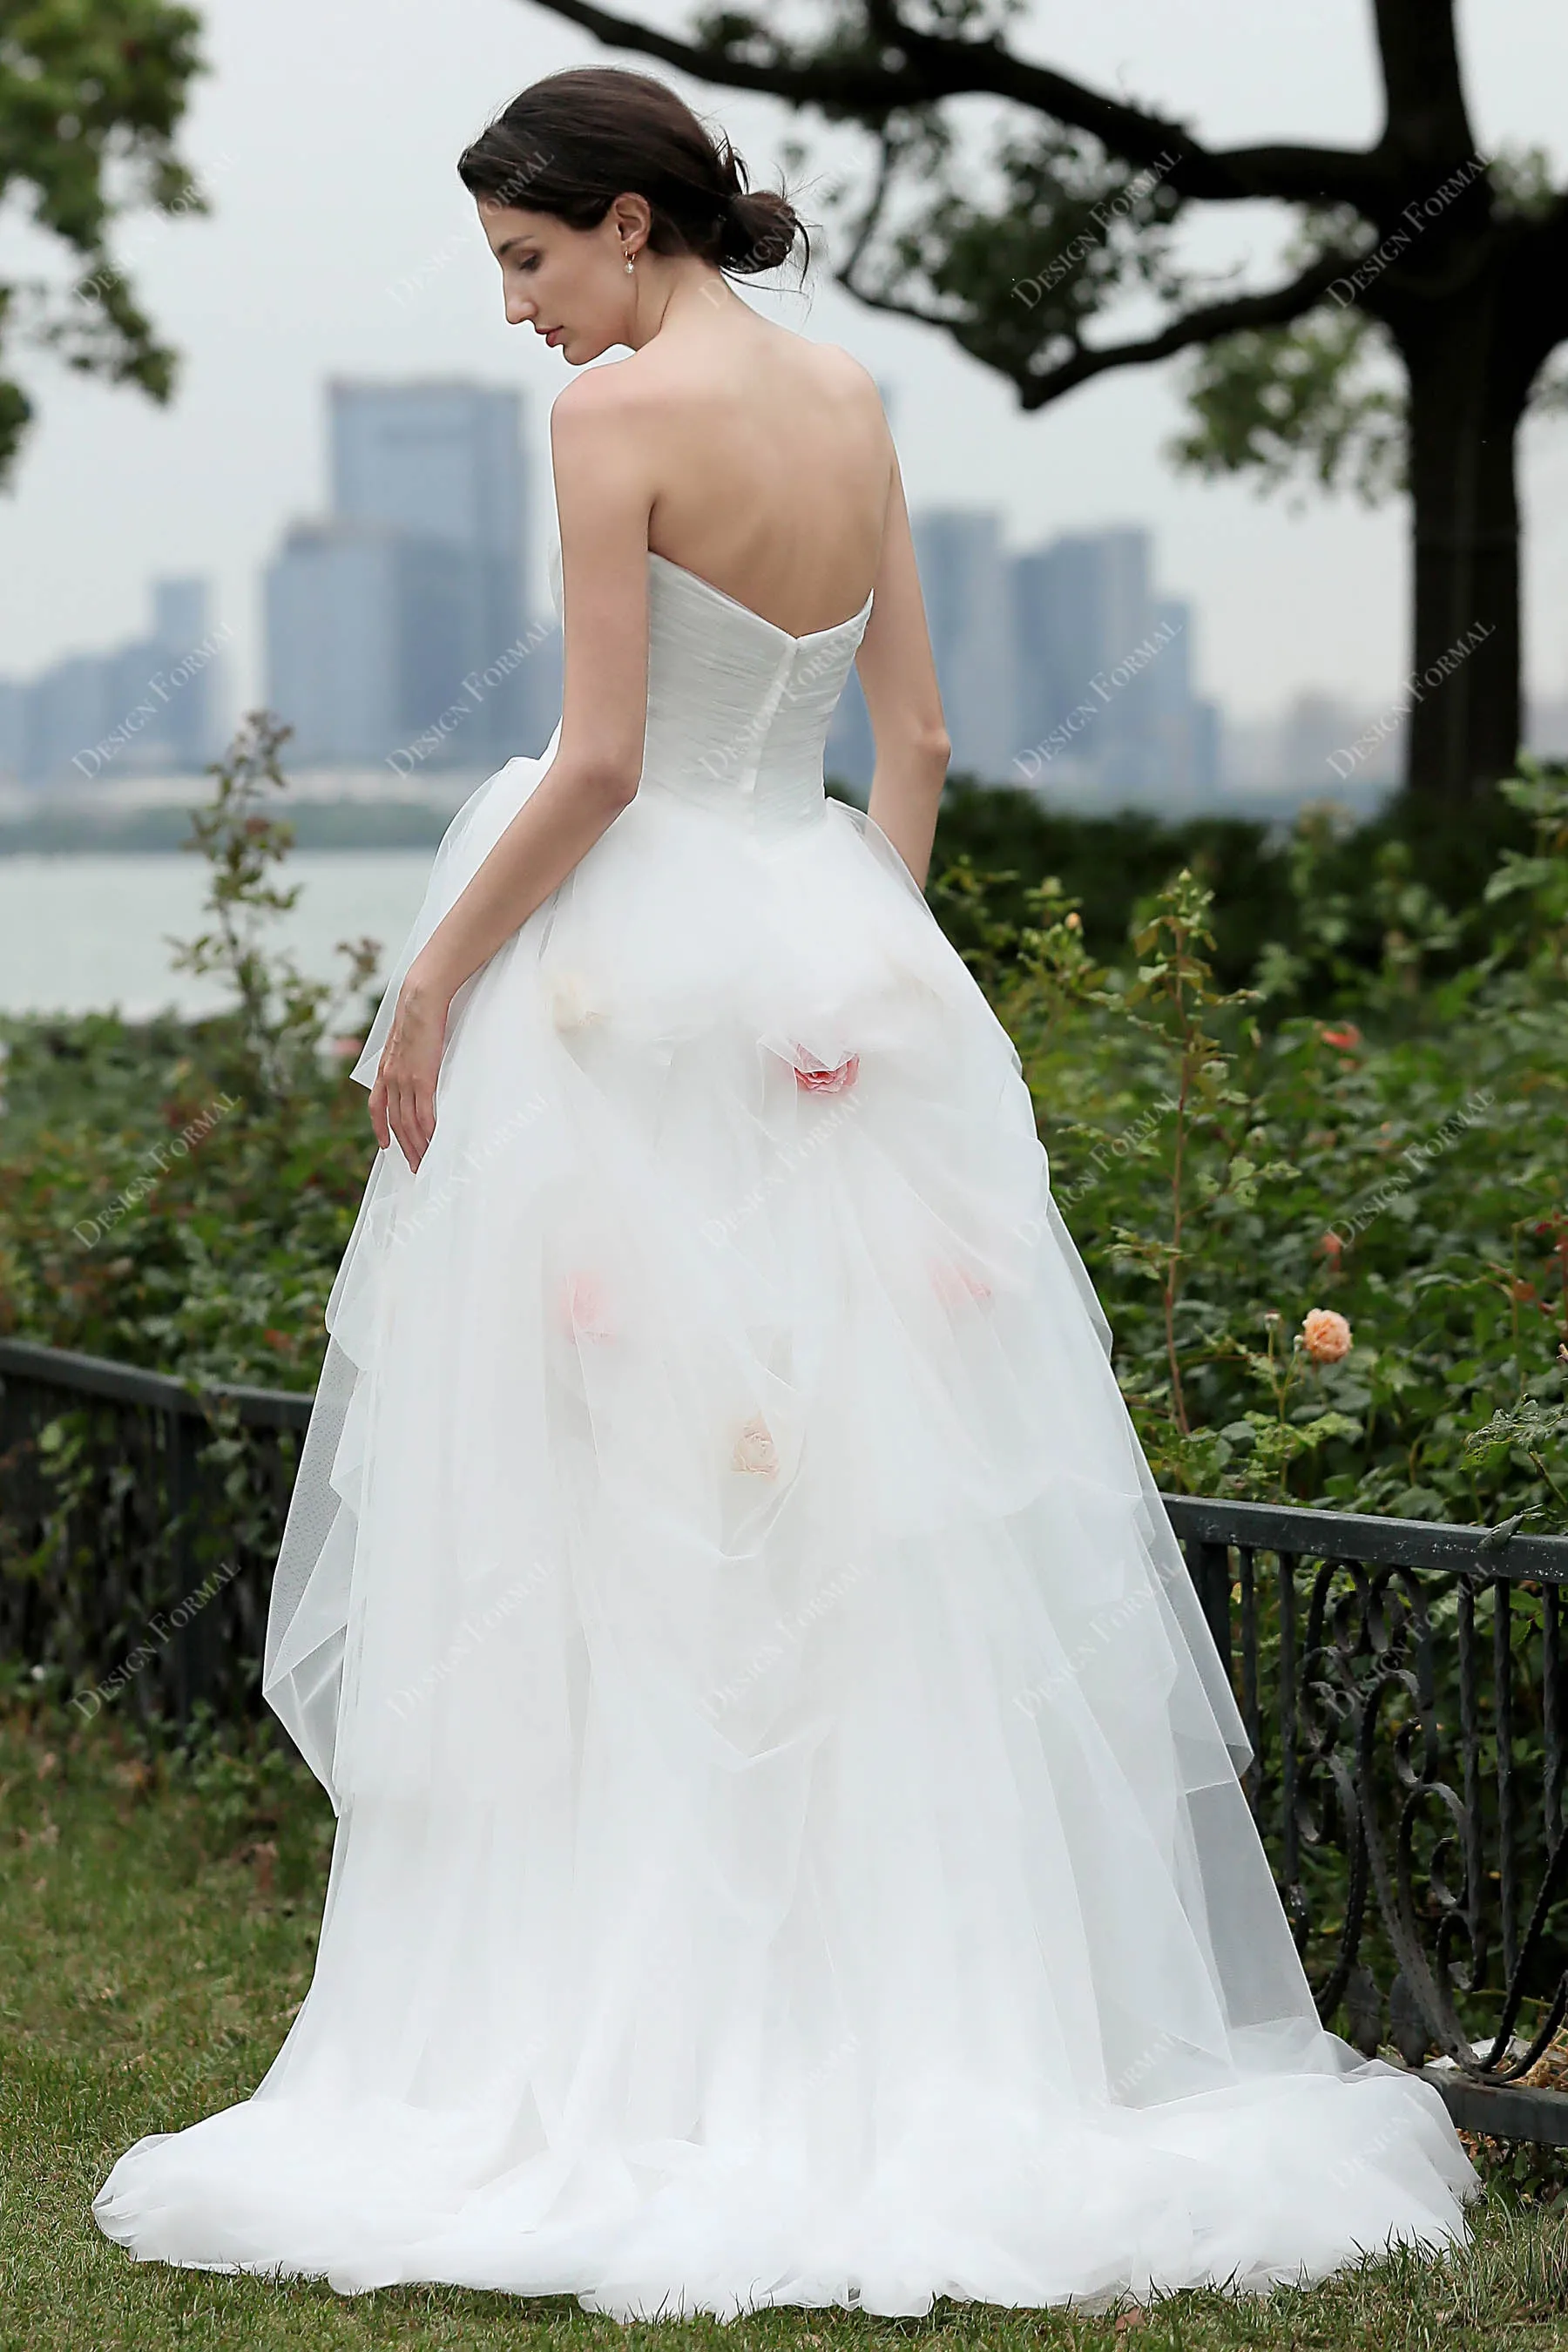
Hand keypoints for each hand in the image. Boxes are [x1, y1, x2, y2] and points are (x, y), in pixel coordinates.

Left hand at [368, 959, 450, 1172]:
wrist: (419, 999)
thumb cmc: (417, 1012)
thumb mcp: (403, 1037)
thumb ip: (405, 1054)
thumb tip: (415, 1059)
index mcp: (384, 1069)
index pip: (377, 1107)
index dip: (379, 1128)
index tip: (385, 1146)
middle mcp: (391, 1079)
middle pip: (396, 1123)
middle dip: (405, 1148)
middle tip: (414, 1167)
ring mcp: (406, 1081)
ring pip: (409, 1124)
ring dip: (418, 1146)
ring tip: (426, 1163)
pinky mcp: (423, 1079)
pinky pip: (425, 1114)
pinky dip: (429, 1133)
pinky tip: (435, 1144)